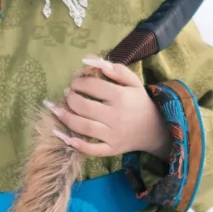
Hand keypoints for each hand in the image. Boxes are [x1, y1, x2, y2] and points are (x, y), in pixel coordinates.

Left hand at [44, 57, 170, 158]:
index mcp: (121, 97)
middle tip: (68, 95)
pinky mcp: (112, 149)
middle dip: (70, 98)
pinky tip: (66, 138)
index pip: (92, 86)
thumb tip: (89, 61)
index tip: (75, 82)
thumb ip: (115, 69)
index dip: (79, 82)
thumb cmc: (139, 102)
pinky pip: (92, 150)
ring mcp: (113, 135)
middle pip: (84, 107)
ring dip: (66, 118)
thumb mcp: (133, 82)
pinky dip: (78, 145)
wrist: (154, 129)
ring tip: (57, 111)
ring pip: (84, 127)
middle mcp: (116, 116)